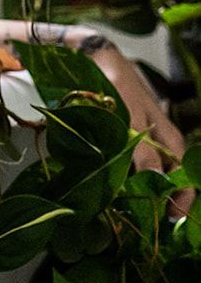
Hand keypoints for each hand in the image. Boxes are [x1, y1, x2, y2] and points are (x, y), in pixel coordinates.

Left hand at [91, 43, 194, 219]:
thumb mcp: (131, 120)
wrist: (98, 61)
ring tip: (122, 208)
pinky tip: (111, 187)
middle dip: (155, 202)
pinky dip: (124, 180)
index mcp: (171, 142)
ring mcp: (146, 144)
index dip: (178, 204)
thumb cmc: (118, 86)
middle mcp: (162, 146)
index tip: (164, 221)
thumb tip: (156, 182)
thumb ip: (143, 152)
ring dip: (138, 193)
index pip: (184, 182)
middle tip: (137, 220)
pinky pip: (131, 167)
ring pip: (148, 177)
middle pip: (167, 183)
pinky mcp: (127, 142)